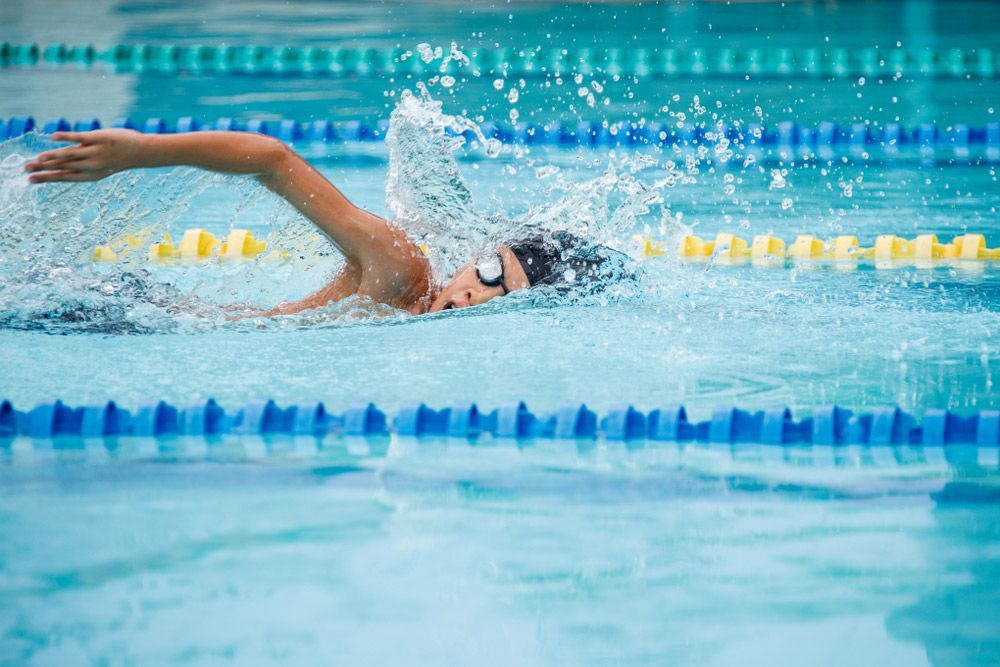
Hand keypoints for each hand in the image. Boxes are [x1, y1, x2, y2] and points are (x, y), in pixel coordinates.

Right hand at [24, 129, 145, 182]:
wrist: (142, 152)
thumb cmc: (119, 158)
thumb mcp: (100, 164)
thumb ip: (81, 161)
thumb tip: (61, 158)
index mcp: (91, 175)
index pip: (64, 178)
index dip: (47, 179)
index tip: (30, 180)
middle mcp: (91, 165)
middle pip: (62, 168)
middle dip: (43, 169)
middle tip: (25, 169)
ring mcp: (95, 152)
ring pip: (68, 155)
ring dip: (50, 156)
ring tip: (35, 158)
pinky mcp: (98, 139)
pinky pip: (78, 138)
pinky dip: (65, 137)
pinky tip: (52, 138)